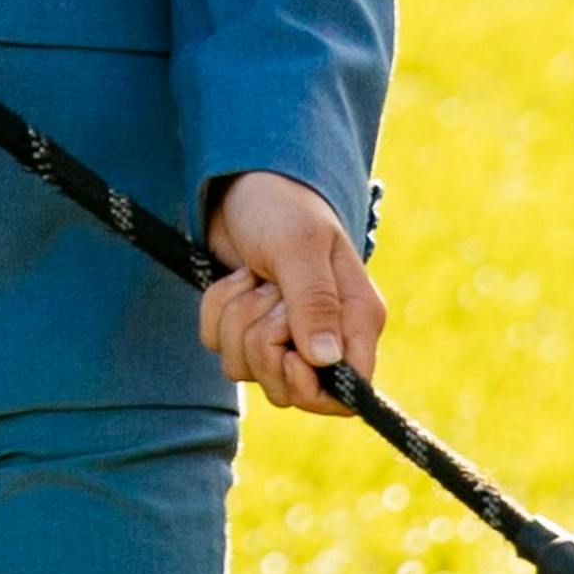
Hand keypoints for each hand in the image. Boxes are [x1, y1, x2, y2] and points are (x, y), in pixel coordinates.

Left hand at [200, 172, 383, 415]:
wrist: (240, 183)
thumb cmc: (282, 206)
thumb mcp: (298, 248)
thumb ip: (314, 303)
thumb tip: (327, 361)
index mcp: (357, 318)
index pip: (349, 391)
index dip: (314, 388)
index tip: (288, 357)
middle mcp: (327, 335)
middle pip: (291, 388)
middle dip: (263, 344)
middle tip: (266, 294)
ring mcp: (287, 336)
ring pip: (251, 371)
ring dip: (236, 322)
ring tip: (251, 277)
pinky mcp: (251, 330)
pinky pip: (222, 351)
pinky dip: (217, 315)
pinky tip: (235, 279)